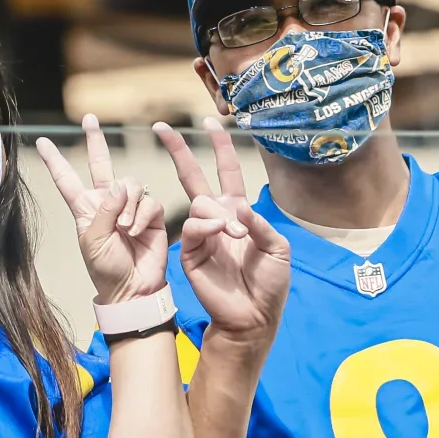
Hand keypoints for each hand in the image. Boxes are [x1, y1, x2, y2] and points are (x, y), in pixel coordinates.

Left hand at [37, 114, 167, 305]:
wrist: (131, 287)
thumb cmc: (106, 268)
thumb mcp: (93, 239)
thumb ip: (105, 209)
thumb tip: (121, 184)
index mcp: (84, 208)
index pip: (66, 179)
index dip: (55, 161)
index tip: (41, 141)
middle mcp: (106, 202)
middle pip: (100, 164)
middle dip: (95, 141)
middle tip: (90, 119)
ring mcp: (129, 207)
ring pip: (131, 183)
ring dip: (128, 205)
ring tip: (124, 228)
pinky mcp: (150, 214)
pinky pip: (148, 202)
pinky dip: (141, 215)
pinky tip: (136, 231)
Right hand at [154, 117, 289, 347]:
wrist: (255, 317)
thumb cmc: (270, 284)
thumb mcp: (278, 248)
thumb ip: (260, 224)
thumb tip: (237, 207)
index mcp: (238, 212)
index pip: (226, 171)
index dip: (220, 146)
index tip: (210, 120)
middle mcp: (217, 218)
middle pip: (193, 176)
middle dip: (178, 151)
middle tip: (160, 128)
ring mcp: (202, 234)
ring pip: (197, 203)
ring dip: (217, 212)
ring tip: (236, 235)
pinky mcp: (190, 253)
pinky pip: (192, 229)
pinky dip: (206, 226)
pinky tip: (220, 232)